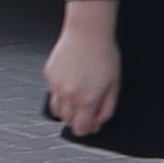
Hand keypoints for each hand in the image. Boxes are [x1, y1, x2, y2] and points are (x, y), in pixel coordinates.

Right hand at [44, 12, 120, 138]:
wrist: (88, 33)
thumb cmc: (104, 54)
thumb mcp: (114, 85)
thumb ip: (107, 108)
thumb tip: (98, 123)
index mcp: (86, 99)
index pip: (80, 128)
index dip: (87, 129)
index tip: (92, 125)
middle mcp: (68, 95)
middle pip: (67, 121)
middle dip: (78, 120)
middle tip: (88, 109)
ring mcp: (55, 85)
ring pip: (56, 110)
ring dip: (67, 109)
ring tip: (79, 96)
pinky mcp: (49, 75)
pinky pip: (52, 92)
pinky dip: (61, 93)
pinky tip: (72, 81)